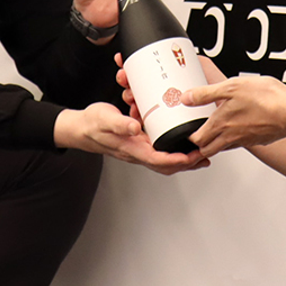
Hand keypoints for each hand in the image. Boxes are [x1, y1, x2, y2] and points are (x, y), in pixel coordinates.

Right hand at [54, 101, 208, 174]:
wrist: (81, 127)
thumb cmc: (91, 125)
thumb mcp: (104, 120)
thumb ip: (119, 124)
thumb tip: (135, 127)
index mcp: (132, 149)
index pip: (159, 160)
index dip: (177, 160)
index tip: (192, 156)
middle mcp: (137, 151)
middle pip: (167, 164)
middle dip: (187, 162)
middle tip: (205, 155)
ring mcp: (139, 148)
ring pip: (165, 159)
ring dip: (183, 158)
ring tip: (200, 153)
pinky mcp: (139, 142)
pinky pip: (159, 150)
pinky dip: (173, 148)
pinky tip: (180, 142)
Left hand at [182, 74, 285, 158]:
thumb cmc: (265, 99)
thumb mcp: (230, 87)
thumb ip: (206, 94)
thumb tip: (187, 98)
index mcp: (220, 125)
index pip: (196, 140)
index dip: (188, 136)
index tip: (186, 132)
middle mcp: (230, 137)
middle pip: (208, 149)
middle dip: (199, 145)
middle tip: (196, 138)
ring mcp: (245, 140)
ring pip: (224, 147)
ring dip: (216, 143)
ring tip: (214, 132)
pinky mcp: (258, 139)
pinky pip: (241, 142)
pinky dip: (234, 138)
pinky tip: (238, 127)